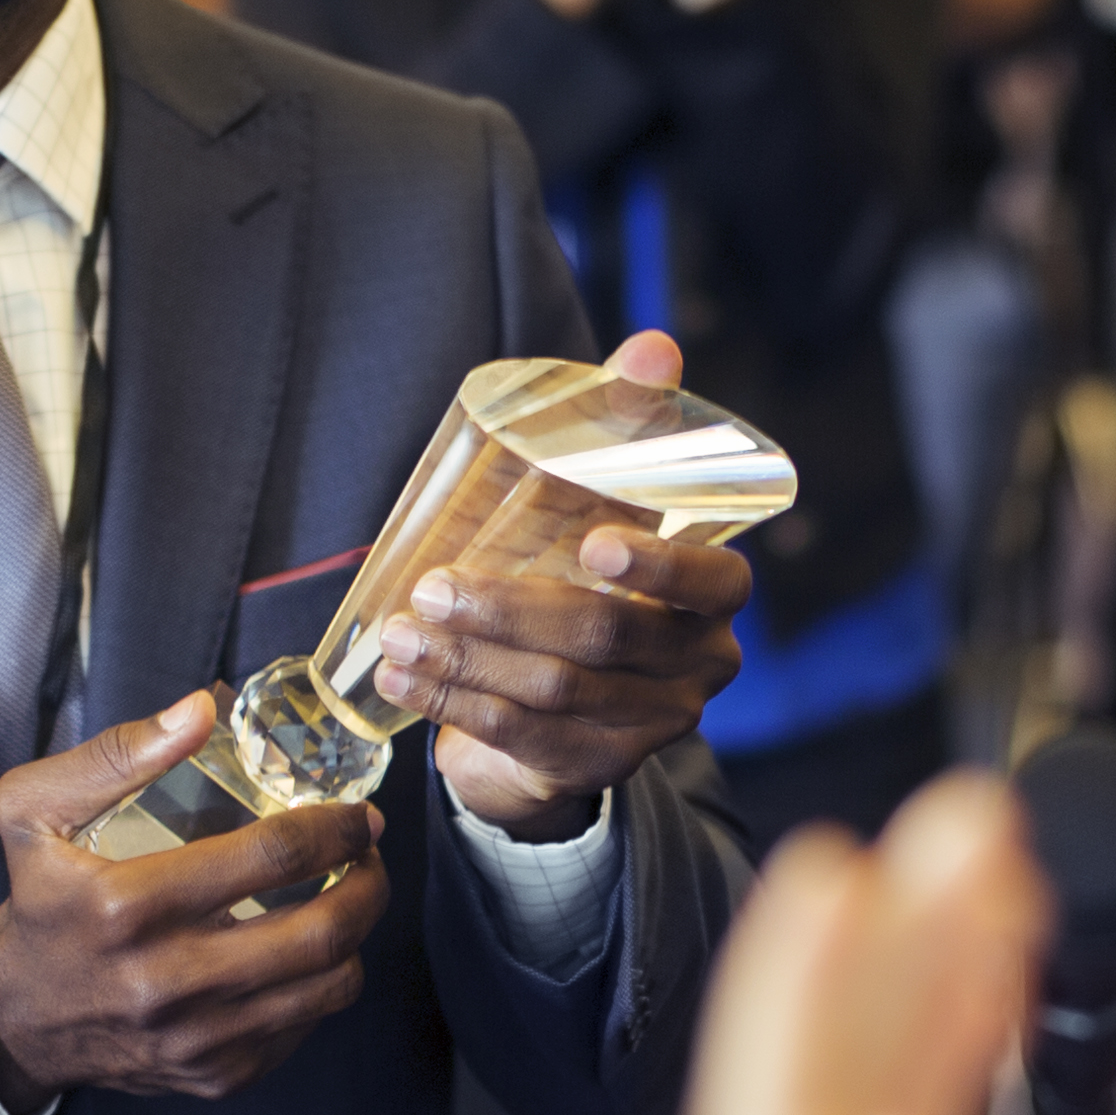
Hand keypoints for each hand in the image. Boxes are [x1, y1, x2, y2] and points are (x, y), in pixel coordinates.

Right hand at [0, 693, 394, 1106]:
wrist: (17, 1018)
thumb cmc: (39, 901)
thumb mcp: (32, 810)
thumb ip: (114, 755)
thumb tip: (200, 711)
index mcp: (128, 905)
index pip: (271, 857)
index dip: (335, 828)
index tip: (358, 816)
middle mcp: (168, 981)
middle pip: (320, 933)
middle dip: (368, 884)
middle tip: (370, 856)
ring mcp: (197, 1038)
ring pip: (328, 987)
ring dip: (357, 936)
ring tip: (349, 899)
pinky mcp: (215, 1075)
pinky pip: (304, 1027)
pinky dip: (320, 985)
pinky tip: (305, 953)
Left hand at [362, 327, 754, 836]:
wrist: (568, 696)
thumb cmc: (587, 575)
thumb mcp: (607, 500)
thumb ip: (629, 425)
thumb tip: (654, 347)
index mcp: (714, 598)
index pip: (713, 585)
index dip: (659, 570)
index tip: (593, 543)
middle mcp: (699, 667)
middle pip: (606, 640)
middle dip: (510, 612)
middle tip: (434, 589)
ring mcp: (650, 726)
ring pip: (553, 692)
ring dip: (467, 660)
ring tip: (400, 633)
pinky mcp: (594, 767)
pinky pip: (520, 739)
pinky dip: (454, 704)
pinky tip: (403, 680)